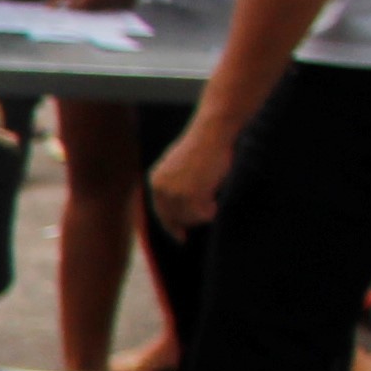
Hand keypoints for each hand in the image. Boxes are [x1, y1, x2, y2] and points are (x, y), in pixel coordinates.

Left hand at [148, 112, 239, 235]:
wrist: (212, 132)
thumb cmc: (203, 146)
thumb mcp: (180, 166)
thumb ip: (176, 185)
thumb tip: (181, 210)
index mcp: (155, 181)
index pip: (161, 213)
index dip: (171, 226)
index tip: (181, 238)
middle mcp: (160, 190)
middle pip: (176, 219)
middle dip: (192, 218)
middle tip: (208, 209)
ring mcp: (174, 194)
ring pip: (190, 218)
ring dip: (203, 212)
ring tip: (213, 195)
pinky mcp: (191, 196)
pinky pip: (202, 215)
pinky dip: (211, 211)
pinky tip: (215, 200)